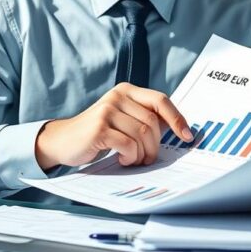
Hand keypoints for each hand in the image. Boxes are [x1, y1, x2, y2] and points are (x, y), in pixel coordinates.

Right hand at [34, 82, 192, 170]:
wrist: (63, 141)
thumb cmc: (98, 134)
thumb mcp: (122, 119)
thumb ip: (143, 118)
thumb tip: (178, 129)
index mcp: (126, 91)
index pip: (160, 101)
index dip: (177, 118)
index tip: (187, 136)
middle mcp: (117, 96)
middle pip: (152, 123)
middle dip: (155, 146)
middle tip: (148, 159)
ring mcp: (107, 111)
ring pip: (142, 135)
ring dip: (142, 154)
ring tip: (133, 160)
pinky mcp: (99, 128)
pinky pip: (128, 145)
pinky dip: (130, 157)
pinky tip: (122, 159)